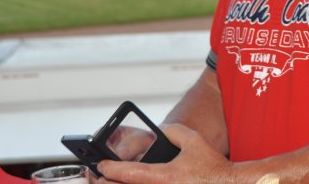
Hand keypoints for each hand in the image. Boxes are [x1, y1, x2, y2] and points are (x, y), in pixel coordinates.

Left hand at [98, 123, 233, 183]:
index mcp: (162, 176)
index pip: (127, 174)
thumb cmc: (211, 167)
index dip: (110, 168)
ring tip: (109, 182)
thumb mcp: (192, 140)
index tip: (101, 165)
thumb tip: (160, 130)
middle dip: (104, 183)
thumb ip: (173, 131)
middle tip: (98, 177)